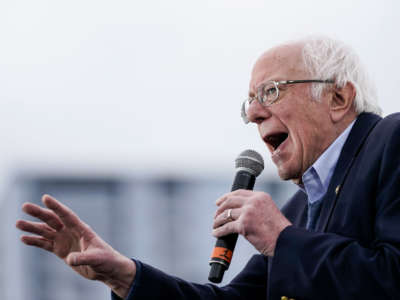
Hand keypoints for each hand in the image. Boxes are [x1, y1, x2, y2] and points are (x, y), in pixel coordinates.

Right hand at [16, 194, 135, 298]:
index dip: (56, 206)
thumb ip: (83, 257)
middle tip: (24, 206)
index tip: (45, 198)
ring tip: (18, 223)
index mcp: (81, 229)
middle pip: (52, 220)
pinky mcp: (61, 250)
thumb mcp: (96, 258)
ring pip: (46, 231)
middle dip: (39, 213)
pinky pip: (45, 244)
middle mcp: (71, 232)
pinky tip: (24, 238)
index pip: (67, 215)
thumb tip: (70, 259)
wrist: (105, 269)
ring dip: (32, 227)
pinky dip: (35, 241)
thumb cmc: (105, 259)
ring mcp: (65, 240)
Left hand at [212, 189, 290, 255]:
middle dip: (220, 209)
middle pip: (229, 201)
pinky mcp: (244, 225)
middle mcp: (253, 202)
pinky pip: (226, 227)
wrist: (286, 241)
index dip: (226, 197)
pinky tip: (216, 233)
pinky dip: (219, 231)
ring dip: (218, 221)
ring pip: (226, 214)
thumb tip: (238, 211)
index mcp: (260, 196)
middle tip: (216, 216)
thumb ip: (255, 207)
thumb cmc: (278, 230)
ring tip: (215, 226)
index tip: (219, 202)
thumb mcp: (268, 211)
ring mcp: (248, 213)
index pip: (238, 192)